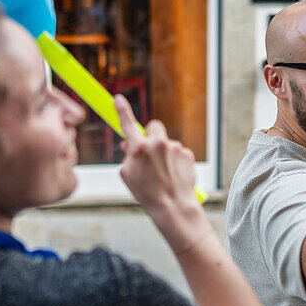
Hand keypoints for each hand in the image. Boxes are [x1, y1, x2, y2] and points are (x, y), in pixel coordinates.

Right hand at [116, 95, 197, 211]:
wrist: (173, 206)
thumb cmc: (147, 193)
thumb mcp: (128, 175)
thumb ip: (128, 156)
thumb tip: (130, 145)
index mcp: (139, 149)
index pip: (128, 124)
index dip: (121, 110)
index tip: (118, 99)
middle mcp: (158, 144)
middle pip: (154, 126)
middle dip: (151, 135)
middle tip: (149, 151)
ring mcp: (175, 148)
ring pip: (167, 143)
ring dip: (164, 153)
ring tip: (163, 174)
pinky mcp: (187, 154)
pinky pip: (178, 153)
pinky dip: (175, 161)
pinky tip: (173, 175)